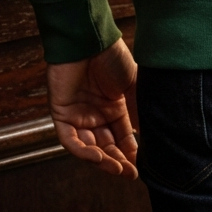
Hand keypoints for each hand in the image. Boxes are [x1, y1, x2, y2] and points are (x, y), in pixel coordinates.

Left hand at [46, 37, 139, 178]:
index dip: (131, 152)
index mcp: (114, 106)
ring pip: (89, 147)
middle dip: (118, 160)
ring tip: (118, 168)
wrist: (89, 38)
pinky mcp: (61, 113)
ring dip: (102, 160)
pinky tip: (98, 156)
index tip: (141, 165)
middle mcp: (96, 113)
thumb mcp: (133, 83)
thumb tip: (150, 133)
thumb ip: (139, 108)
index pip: (122, 136)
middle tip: (130, 173)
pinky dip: (83, 150)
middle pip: (107, 145)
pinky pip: (70, 139)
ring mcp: (78, 114)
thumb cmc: (112, 56)